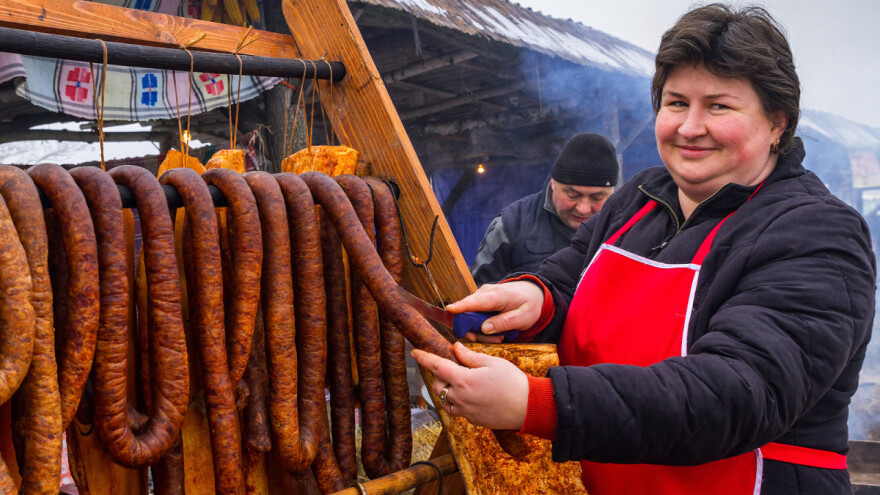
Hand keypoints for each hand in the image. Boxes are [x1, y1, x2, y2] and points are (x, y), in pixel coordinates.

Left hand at [412, 342, 528, 429]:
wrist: (528, 407)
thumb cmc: (512, 381)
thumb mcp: (492, 362)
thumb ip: (470, 356)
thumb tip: (456, 348)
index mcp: (464, 380)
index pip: (437, 367)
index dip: (424, 358)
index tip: (415, 352)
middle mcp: (460, 398)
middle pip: (437, 385)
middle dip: (439, 374)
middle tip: (451, 366)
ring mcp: (465, 411)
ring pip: (445, 399)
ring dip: (446, 389)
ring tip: (459, 380)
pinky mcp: (472, 419)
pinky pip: (456, 409)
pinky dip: (456, 400)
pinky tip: (469, 394)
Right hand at [448, 281, 543, 339]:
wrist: (531, 292)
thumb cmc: (529, 304)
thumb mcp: (524, 317)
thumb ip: (505, 322)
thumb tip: (484, 328)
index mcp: (497, 295)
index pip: (476, 301)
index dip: (461, 306)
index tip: (450, 310)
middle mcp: (485, 293)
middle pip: (468, 313)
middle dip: (475, 331)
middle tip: (496, 340)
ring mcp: (481, 295)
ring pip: (469, 316)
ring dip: (480, 330)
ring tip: (499, 336)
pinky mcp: (480, 300)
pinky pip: (473, 315)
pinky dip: (481, 326)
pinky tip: (495, 330)